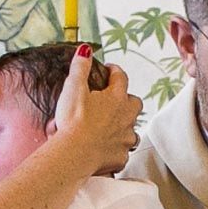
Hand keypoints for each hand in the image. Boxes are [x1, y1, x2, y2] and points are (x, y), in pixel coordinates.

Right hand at [52, 48, 139, 176]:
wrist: (74, 154)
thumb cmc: (74, 122)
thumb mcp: (73, 88)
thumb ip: (80, 67)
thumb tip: (85, 50)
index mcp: (116, 98)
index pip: (121, 77)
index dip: (114, 71)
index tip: (109, 70)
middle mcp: (126, 117)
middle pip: (135, 104)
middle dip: (127, 101)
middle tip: (113, 101)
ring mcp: (125, 139)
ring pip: (132, 130)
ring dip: (124, 127)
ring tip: (110, 127)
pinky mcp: (120, 157)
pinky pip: (122, 152)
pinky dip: (115, 150)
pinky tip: (105, 150)